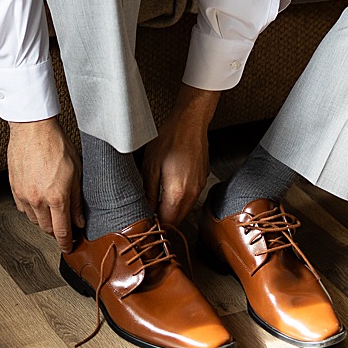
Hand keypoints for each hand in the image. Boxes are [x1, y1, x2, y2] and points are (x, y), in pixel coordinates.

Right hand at [8, 117, 82, 251]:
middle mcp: (38, 199)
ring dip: (44, 221)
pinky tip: (38, 202)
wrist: (33, 129)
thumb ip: (76, 200)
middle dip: (56, 232)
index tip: (68, 247)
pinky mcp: (13, 187)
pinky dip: (31, 210)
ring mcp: (24, 194)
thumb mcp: (76, 172)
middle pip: (46, 229)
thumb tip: (79, 220)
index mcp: (56, 197)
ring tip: (51, 212)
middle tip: (64, 227)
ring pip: (34, 220)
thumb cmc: (56, 145)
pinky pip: (22, 209)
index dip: (66, 243)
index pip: (62, 231)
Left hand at [143, 84, 220, 227]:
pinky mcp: (202, 180)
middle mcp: (192, 194)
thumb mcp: (150, 166)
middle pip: (178, 218)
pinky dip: (180, 198)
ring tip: (156, 199)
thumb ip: (149, 192)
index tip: (145, 220)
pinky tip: (169, 187)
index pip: (167, 222)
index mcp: (178, 193)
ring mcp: (199, 187)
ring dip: (171, 209)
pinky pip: (191, 197)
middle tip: (147, 211)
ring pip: (185, 208)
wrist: (190, 123)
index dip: (155, 224)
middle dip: (163, 219)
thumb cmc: (169, 140)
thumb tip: (146, 210)